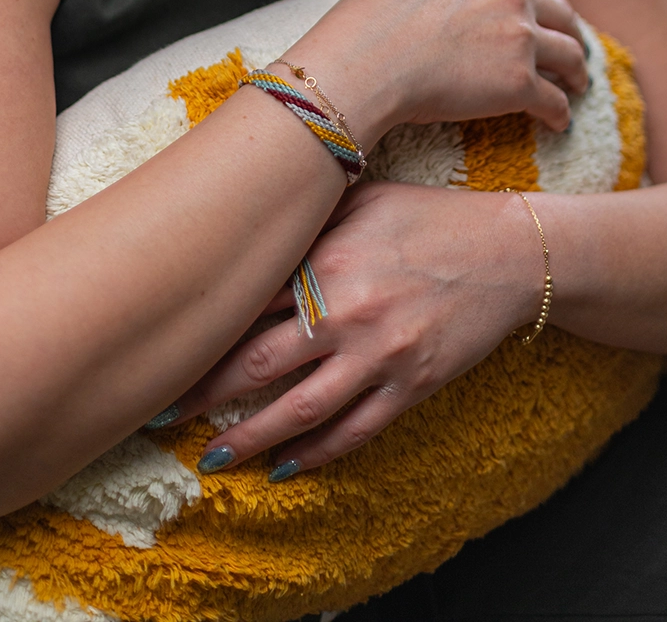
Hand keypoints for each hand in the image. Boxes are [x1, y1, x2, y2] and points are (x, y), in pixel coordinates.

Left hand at [154, 181, 543, 477]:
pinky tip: (284, 469)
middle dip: (202, 394)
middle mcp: (345, 308)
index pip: (246, 300)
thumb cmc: (428, 217)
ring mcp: (379, 353)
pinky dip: (316, 455)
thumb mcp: (363, 198)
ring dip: (249, 439)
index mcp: (326, 257)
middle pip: (256, 362)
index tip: (159, 343)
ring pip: (299, 409)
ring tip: (210, 459)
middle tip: (158, 413)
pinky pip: (355, 431)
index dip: (199, 327)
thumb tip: (245, 216)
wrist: (508, 251)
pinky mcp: (411, 384)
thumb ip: (307, 213)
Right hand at [276, 0, 587, 141]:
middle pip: (561, 12)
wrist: (364, 62)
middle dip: (570, 32)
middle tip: (572, 51)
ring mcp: (519, 37)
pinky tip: (559, 124)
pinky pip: (555, 101)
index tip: (549, 15)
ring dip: (577, 73)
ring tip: (576, 87)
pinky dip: (561, 114)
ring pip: (569, 55)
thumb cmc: (368, 22)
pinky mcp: (519, 83)